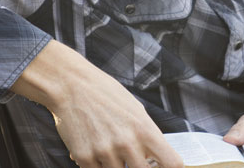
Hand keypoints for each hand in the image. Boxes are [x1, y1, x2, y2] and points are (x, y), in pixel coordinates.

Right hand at [11, 40, 183, 167]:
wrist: (71, 85)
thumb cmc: (106, 94)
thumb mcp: (135, 110)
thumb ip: (147, 135)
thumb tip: (155, 158)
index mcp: (145, 129)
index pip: (172, 163)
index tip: (162, 166)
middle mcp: (127, 143)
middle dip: (138, 167)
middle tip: (129, 156)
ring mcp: (105, 152)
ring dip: (114, 164)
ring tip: (106, 144)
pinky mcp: (84, 158)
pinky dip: (96, 164)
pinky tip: (93, 146)